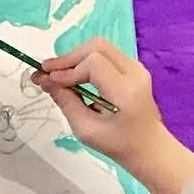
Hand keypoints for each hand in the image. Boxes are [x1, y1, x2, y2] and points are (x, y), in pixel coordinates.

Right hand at [35, 38, 160, 160]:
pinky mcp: (132, 67)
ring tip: (56, 74)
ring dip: (75, 58)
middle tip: (47, 72)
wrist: (149, 147)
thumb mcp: (86, 130)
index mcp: (126, 91)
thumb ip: (66, 102)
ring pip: (99, 47)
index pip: (93, 64)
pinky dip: (84, 61)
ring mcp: (136, 67)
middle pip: (96, 47)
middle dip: (68, 58)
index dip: (68, 70)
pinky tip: (72, 75)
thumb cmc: (119, 144)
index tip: (48, 81)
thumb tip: (45, 81)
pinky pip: (104, 54)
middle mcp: (134, 73)